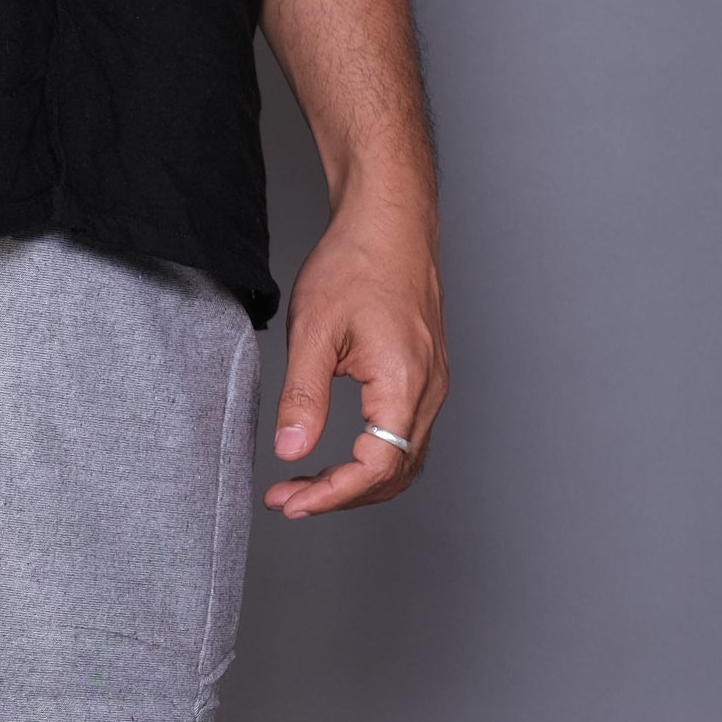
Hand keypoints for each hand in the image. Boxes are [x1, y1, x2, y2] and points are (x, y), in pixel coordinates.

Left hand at [265, 185, 447, 517]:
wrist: (389, 220)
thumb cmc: (356, 262)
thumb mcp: (313, 332)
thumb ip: (303, 398)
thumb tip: (292, 450)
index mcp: (404, 381)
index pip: (375, 468)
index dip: (331, 496)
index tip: (290, 501)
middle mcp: (429, 389)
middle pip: (393, 475)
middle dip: (339, 497)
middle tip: (288, 500)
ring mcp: (433, 384)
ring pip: (403, 461)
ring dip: (355, 483)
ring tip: (305, 486)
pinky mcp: (425, 377)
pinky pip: (405, 438)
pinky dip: (371, 461)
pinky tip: (336, 460)